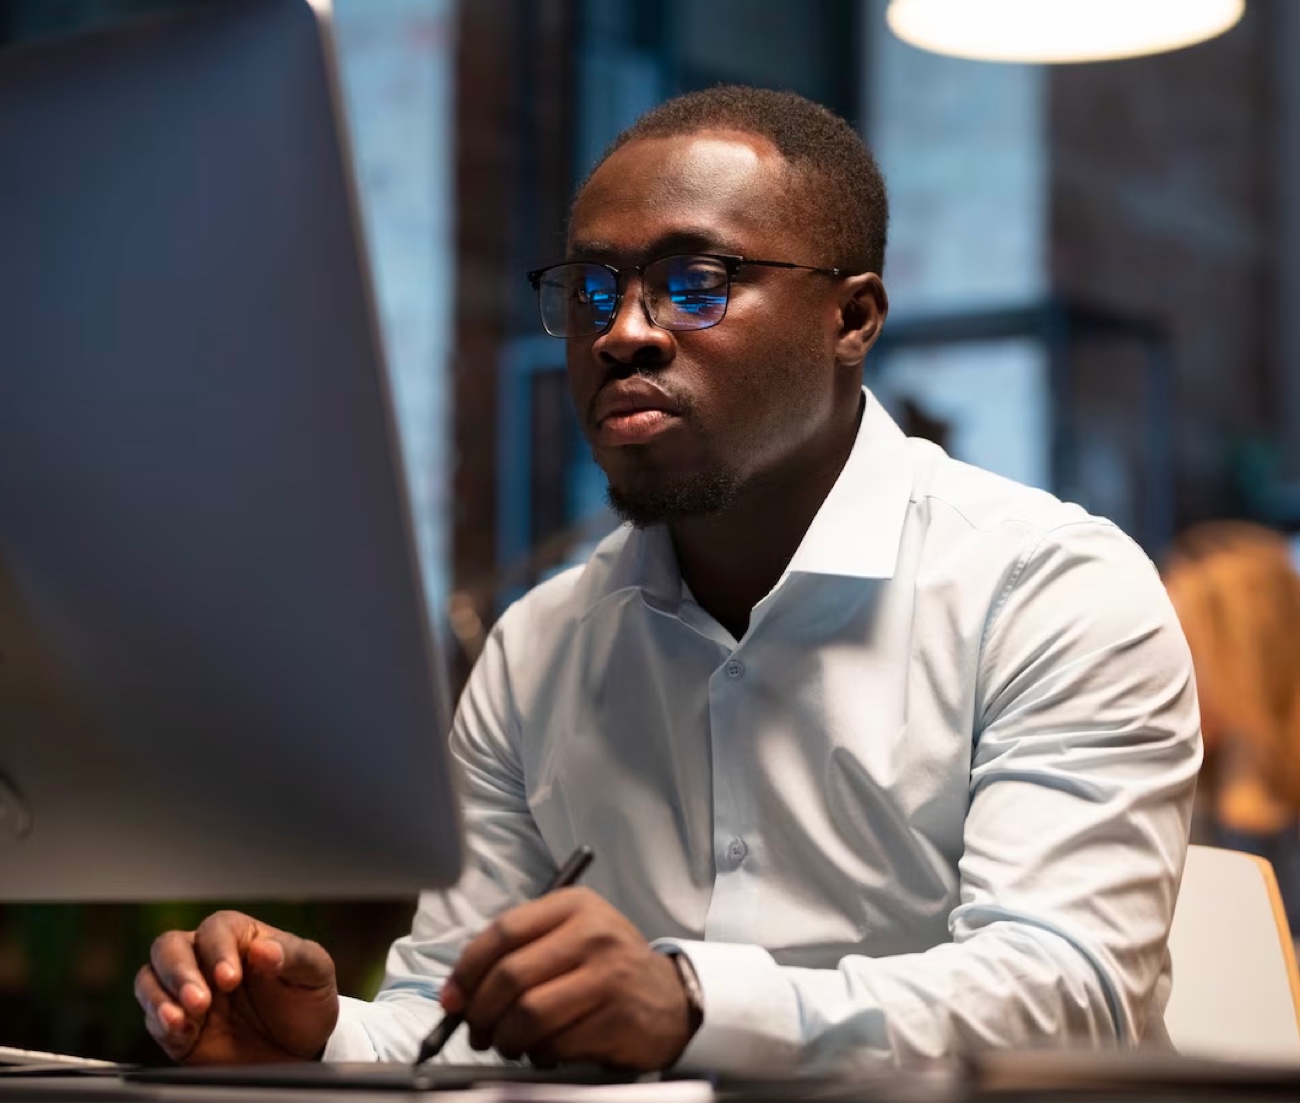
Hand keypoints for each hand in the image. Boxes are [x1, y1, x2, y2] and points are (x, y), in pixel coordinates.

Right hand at [134, 910, 338, 1063]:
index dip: (218, 951)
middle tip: (201, 1001)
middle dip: (179, 972)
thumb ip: (294, 956)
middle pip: (170, 947)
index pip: (216, 929)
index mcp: (240, 938)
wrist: (299, 1053)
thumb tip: (265, 948)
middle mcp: (206, 960)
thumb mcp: (315, 974)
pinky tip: (181, 1034)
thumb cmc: (306, 1003)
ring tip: (183, 1019)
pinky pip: (152, 1018)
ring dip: (161, 997)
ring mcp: (187, 993)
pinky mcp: (175, 1028)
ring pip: (150, 978)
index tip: (230, 978)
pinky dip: (160, 1024)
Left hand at [440, 887, 696, 1069]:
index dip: (467, 969)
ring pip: (528, 1014)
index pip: (503, 931)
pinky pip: (555, 1043)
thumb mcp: (571, 936)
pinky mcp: (616, 1017)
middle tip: (477, 1031)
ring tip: (508, 1043)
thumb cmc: (606, 968)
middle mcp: (594, 933)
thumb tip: (457, 992)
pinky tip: (545, 1049)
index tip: (452, 998)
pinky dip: (538, 1054)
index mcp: (575, 905)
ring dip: (506, 1038)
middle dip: (481, 1012)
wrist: (670, 999)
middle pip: (510, 975)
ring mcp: (607, 975)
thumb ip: (519, 950)